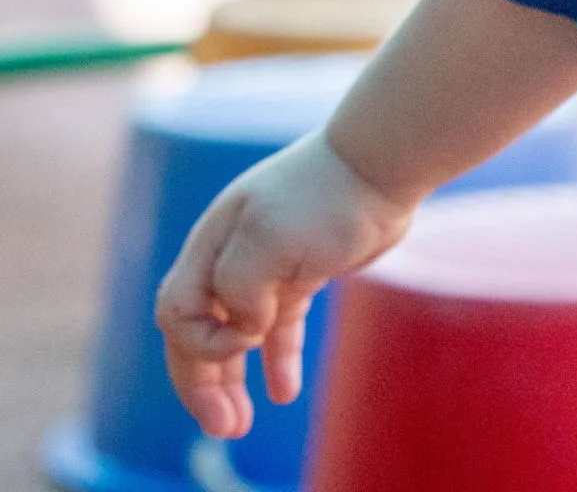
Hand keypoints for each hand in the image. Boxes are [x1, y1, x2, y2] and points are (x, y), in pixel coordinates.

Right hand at [155, 131, 415, 439]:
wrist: (384, 164)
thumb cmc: (325, 196)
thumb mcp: (268, 240)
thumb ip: (237, 288)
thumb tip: (246, 327)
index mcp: (211, 244)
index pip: (176, 311)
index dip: (199, 343)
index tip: (248, 339)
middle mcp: (232, 256)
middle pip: (199, 331)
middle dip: (203, 383)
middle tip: (225, 428)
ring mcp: (267, 264)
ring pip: (236, 334)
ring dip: (232, 380)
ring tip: (240, 426)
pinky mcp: (303, 271)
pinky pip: (279, 326)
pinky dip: (277, 358)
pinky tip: (284, 392)